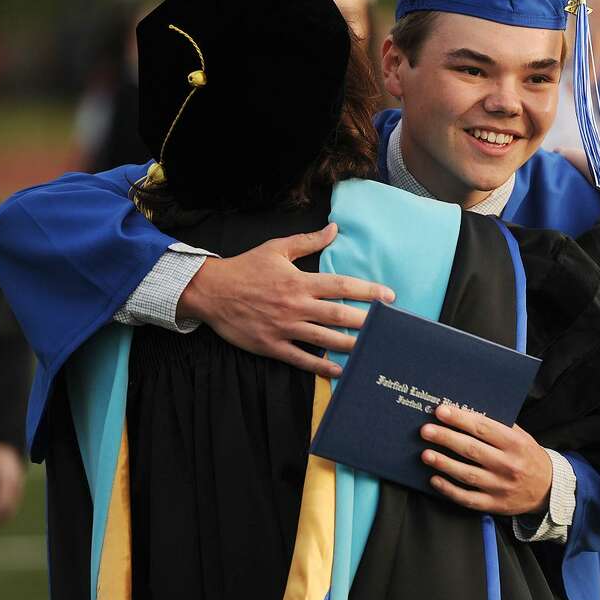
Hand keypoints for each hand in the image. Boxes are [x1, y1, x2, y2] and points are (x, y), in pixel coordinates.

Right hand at [177, 223, 395, 377]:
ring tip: (371, 349)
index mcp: (299, 281)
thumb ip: (308, 242)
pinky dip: (321, 366)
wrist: (211, 291)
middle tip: (389, 327)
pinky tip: (339, 371)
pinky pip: (301, 358)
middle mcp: (296, 305)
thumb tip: (334, 229)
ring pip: (324, 339)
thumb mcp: (277, 249)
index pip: (341, 286)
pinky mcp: (272, 345)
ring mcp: (284, 327)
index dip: (368, 291)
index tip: (389, 296)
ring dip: (350, 345)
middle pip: (338, 315)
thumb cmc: (245, 268)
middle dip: (367, 321)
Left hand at [419, 404, 551, 515]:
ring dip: (443, 463)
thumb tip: (466, 412)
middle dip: (446, 438)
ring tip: (425, 454)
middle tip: (426, 431)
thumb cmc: (528, 456)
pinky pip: (468, 498)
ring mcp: (500, 487)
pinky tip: (435, 480)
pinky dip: (449, 489)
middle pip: (471, 450)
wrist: (549, 489)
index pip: (483, 428)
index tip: (440, 411)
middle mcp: (508, 465)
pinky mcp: (494, 504)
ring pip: (467, 474)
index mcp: (515, 444)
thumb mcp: (521, 436)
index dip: (460, 419)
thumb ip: (499, 426)